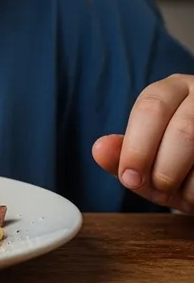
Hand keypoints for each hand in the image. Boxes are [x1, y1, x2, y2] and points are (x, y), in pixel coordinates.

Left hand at [92, 73, 193, 212]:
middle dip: (165, 167)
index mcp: (172, 89)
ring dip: (191, 185)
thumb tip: (98, 150)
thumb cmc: (181, 160)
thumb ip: (124, 154)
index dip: (137, 146)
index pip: (151, 108)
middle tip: (158, 189)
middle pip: (183, 130)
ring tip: (184, 193)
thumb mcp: (151, 157)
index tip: (128, 177)